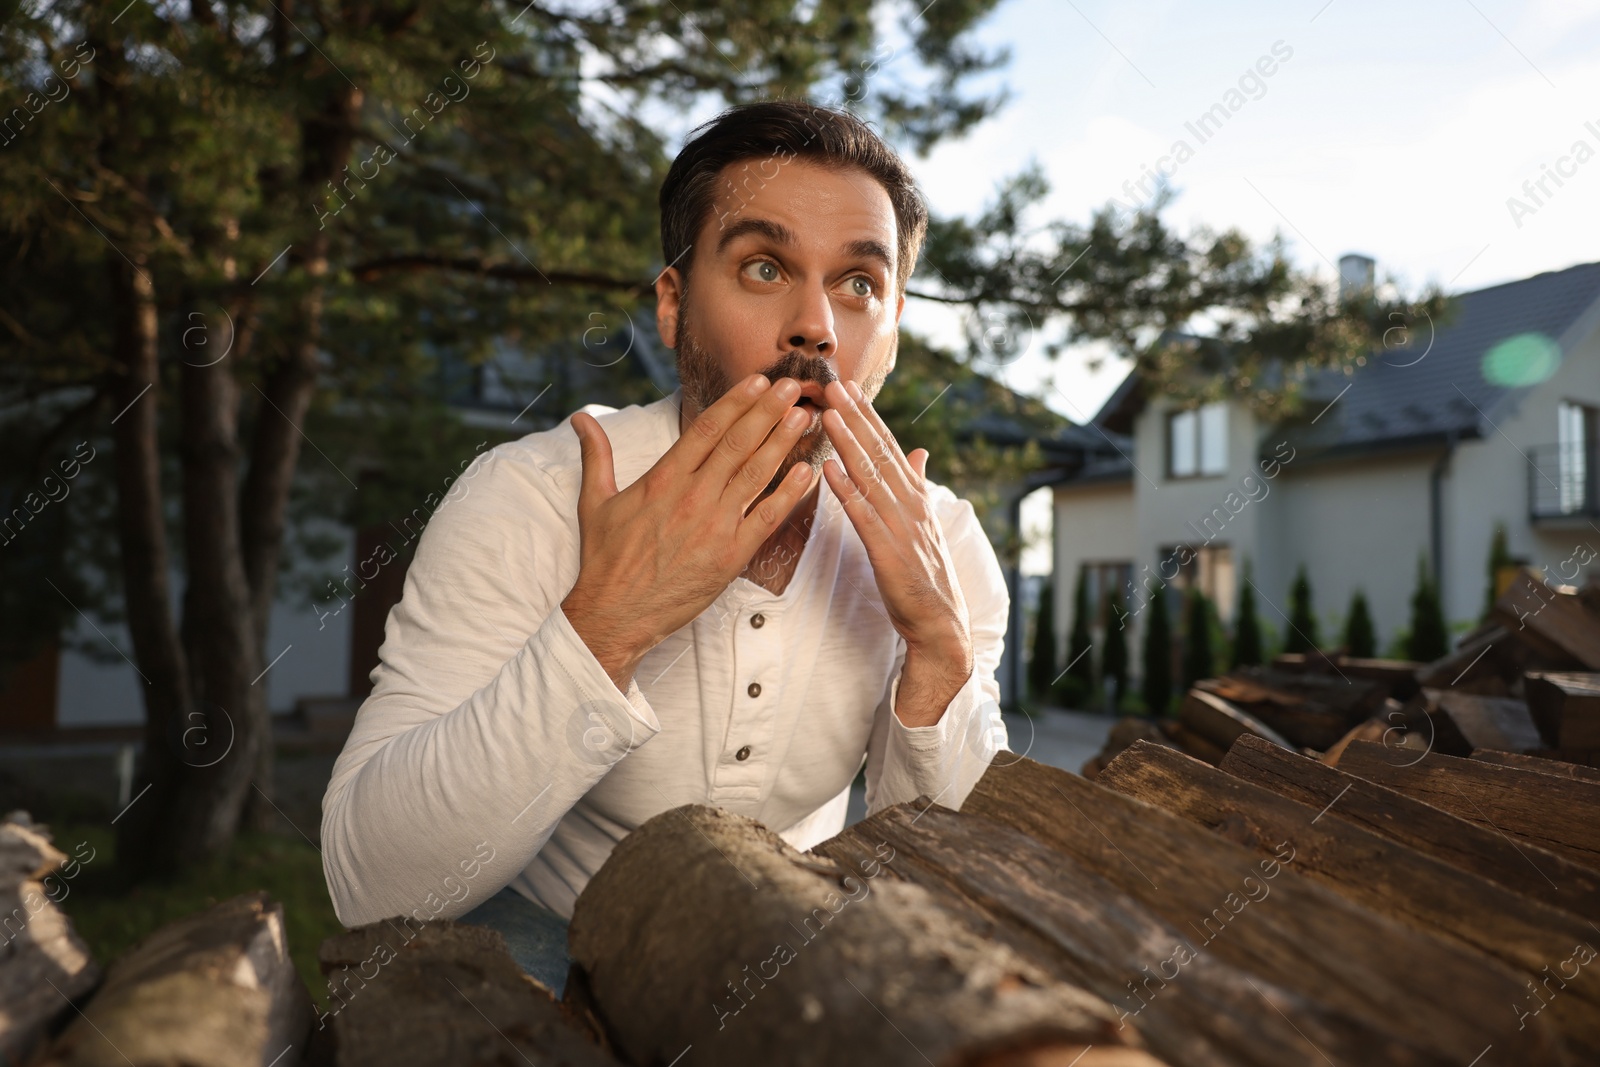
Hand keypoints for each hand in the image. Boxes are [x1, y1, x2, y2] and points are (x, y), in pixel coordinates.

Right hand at [562, 374, 816, 690]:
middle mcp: (693, 496)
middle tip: (795, 386)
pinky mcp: (731, 556)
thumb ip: (596, 455)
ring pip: (757, 474)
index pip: (707, 428)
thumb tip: (580, 418)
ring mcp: (715, 526)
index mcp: (663, 479)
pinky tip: (807, 472)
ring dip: (784, 442)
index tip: (758, 381)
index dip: (737, 401)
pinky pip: (767, 518)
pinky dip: (789, 494)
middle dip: (769, 411)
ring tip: (805, 416)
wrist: (615, 614)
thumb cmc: (605, 560)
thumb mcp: (594, 501)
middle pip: (738, 443)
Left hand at [820, 379, 973, 719]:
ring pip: (870, 476)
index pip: (889, 447)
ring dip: (847, 443)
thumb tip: (921, 451)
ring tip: (825, 414)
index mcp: (916, 496)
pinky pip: (863, 515)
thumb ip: (919, 485)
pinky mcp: (888, 551)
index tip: (849, 387)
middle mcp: (910, 504)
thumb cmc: (927, 575)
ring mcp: (901, 526)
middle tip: (832, 384)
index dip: (868, 416)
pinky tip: (828, 469)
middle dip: (854, 417)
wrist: (941, 623)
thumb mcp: (924, 523)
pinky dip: (846, 490)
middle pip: (879, 452)